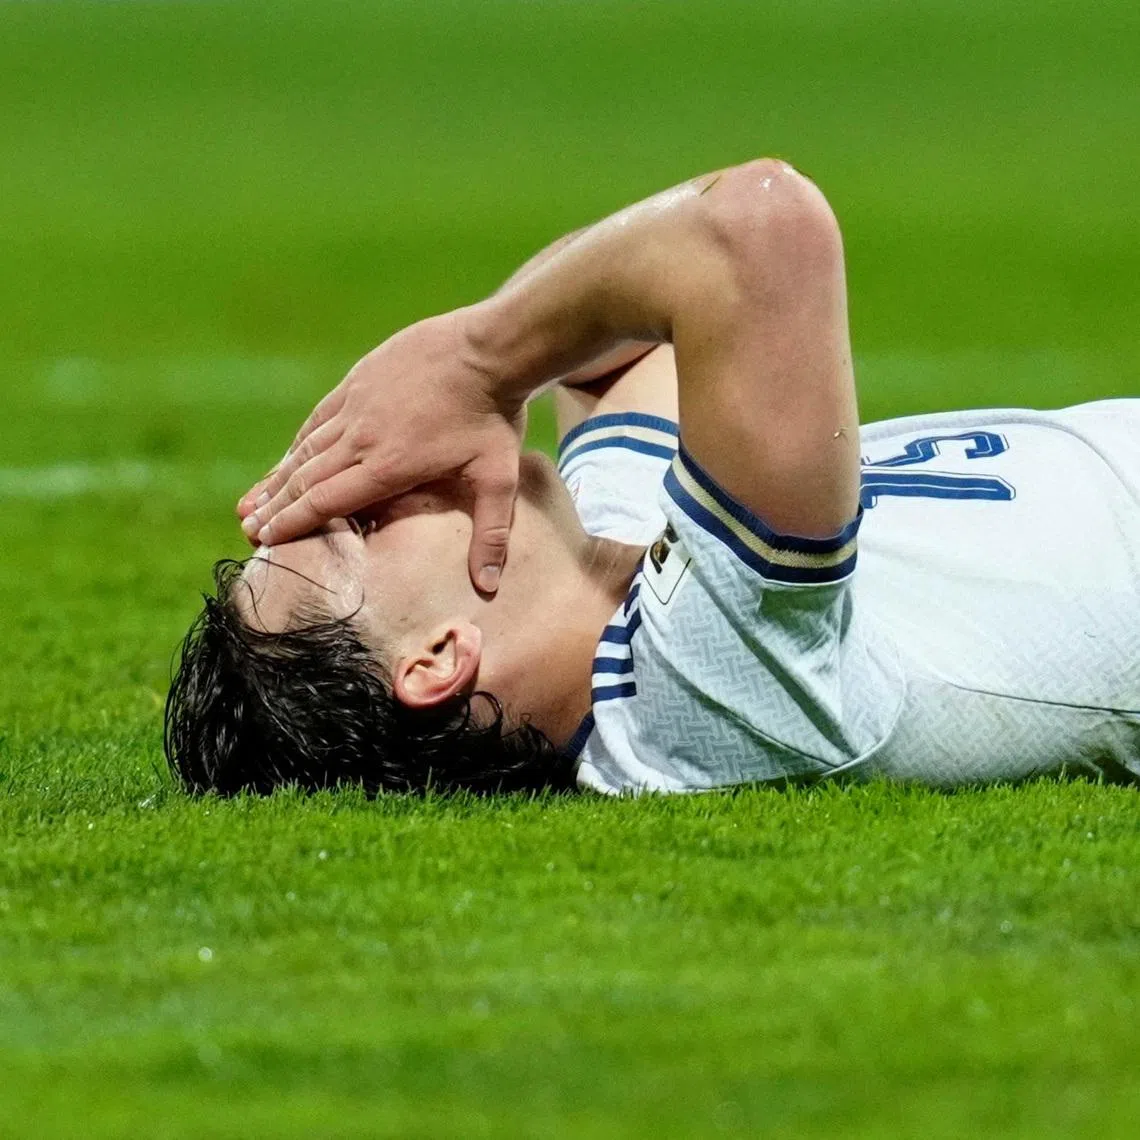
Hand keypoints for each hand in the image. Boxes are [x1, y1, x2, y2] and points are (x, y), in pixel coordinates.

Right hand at [237, 307, 526, 592]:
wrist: (489, 347)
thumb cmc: (495, 416)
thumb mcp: (499, 479)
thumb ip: (492, 535)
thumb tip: (488, 586)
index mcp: (388, 466)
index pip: (325, 501)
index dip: (291, 522)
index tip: (264, 539)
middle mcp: (362, 437)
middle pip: (306, 478)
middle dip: (274, 507)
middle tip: (248, 529)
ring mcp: (357, 404)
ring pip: (306, 447)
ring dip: (278, 476)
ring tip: (253, 500)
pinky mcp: (359, 380)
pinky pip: (320, 416)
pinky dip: (301, 441)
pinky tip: (290, 454)